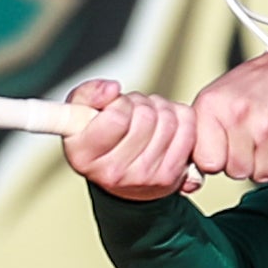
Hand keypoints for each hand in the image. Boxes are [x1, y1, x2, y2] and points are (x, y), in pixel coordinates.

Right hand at [63, 78, 203, 197]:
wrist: (119, 177)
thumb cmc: (98, 138)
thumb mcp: (80, 111)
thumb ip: (88, 93)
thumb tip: (112, 89)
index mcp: (84, 156)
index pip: (117, 117)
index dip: (120, 103)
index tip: (115, 107)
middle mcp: (113, 174)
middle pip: (145, 117)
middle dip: (141, 104)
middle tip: (132, 111)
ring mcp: (144, 179)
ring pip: (168, 120)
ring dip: (160, 109)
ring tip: (147, 118)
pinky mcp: (170, 177)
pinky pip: (187, 129)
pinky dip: (180, 118)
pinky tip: (164, 126)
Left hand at [189, 47, 267, 179]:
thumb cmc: (253, 85)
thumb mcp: (215, 99)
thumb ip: (200, 133)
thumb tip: (191, 172)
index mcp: (212, 106)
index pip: (206, 163)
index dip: (216, 160)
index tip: (223, 148)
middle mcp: (238, 115)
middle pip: (236, 172)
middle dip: (243, 163)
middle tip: (249, 141)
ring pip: (262, 175)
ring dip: (265, 164)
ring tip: (266, 140)